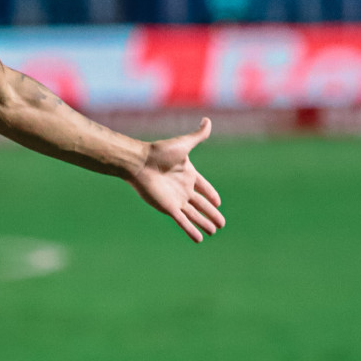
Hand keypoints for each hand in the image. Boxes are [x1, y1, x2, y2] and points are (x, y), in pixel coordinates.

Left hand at [128, 118, 224, 242]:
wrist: (139, 163)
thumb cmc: (159, 152)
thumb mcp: (184, 143)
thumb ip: (198, 135)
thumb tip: (208, 120)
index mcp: (188, 174)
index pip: (204, 187)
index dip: (211, 194)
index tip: (218, 203)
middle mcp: (183, 188)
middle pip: (201, 204)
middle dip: (211, 214)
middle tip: (222, 223)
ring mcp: (176, 199)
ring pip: (194, 214)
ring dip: (204, 223)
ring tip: (214, 231)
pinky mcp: (168, 208)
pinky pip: (183, 221)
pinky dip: (191, 230)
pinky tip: (199, 239)